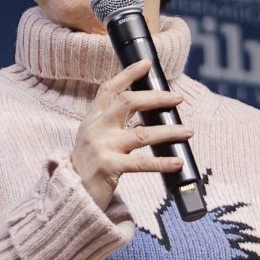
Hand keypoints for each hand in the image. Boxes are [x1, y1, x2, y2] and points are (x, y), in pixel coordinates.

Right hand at [71, 57, 192, 209]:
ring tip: (188, 131)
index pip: (109, 89)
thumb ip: (112, 125)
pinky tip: (177, 161)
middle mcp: (96, 129)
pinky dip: (163, 162)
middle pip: (128, 102)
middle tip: (177, 98)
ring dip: (170, 131)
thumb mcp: (94, 139)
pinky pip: (142, 163)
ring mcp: (102, 147)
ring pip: (142, 134)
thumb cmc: (88, 168)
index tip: (146, 63)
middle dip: (156, 98)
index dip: (128, 74)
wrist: (71, 195)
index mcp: (92, 119)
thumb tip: (143, 114)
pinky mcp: (109, 167)